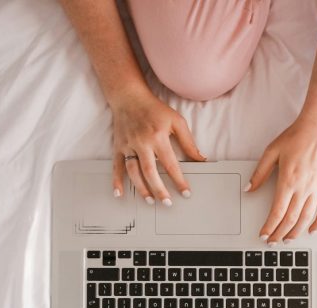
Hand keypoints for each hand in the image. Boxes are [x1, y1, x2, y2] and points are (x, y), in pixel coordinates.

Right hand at [111, 88, 205, 204]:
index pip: (171, 164)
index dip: (179, 180)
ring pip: (133, 172)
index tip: (186, 193)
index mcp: (158, 137)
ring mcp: (128, 146)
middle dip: (159, 189)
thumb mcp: (177, 121)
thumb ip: (188, 142)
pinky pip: (116, 166)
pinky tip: (119, 194)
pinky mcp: (118, 147)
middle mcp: (142, 143)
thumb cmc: (155, 109)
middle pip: (150, 171)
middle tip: (168, 203)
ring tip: (150, 201)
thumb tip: (200, 159)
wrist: (129, 96)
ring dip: (141, 188)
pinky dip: (116, 181)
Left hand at [246, 114, 316, 243]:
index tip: (264, 235)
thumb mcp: (271, 152)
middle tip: (272, 242)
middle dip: (280, 233)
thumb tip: (249, 189)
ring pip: (306, 217)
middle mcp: (304, 188)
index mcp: (288, 181)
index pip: (277, 212)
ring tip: (288, 240)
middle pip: (290, 219)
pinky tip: (312, 230)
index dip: (270, 226)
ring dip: (296, 232)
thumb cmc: (296, 136)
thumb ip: (260, 173)